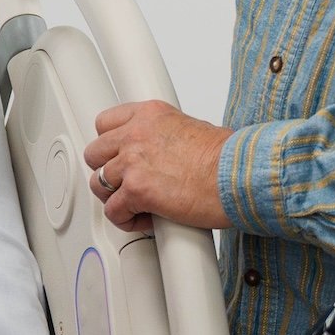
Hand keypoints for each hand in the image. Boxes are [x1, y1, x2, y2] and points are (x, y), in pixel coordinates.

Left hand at [84, 101, 231, 233]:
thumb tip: (158, 155)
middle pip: (94, 153)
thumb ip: (163, 137)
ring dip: (115, 198)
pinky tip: (145, 220)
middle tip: (126, 184)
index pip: (105, 123)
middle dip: (107, 172)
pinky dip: (126, 220)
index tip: (117, 157)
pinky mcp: (137, 190)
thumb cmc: (228, 158)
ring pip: (98, 184)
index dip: (109, 145)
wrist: (240, 175)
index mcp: (149, 114)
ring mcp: (133, 161)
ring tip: (137, 206)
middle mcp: (136, 133)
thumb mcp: (190, 129)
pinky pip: (113, 211)